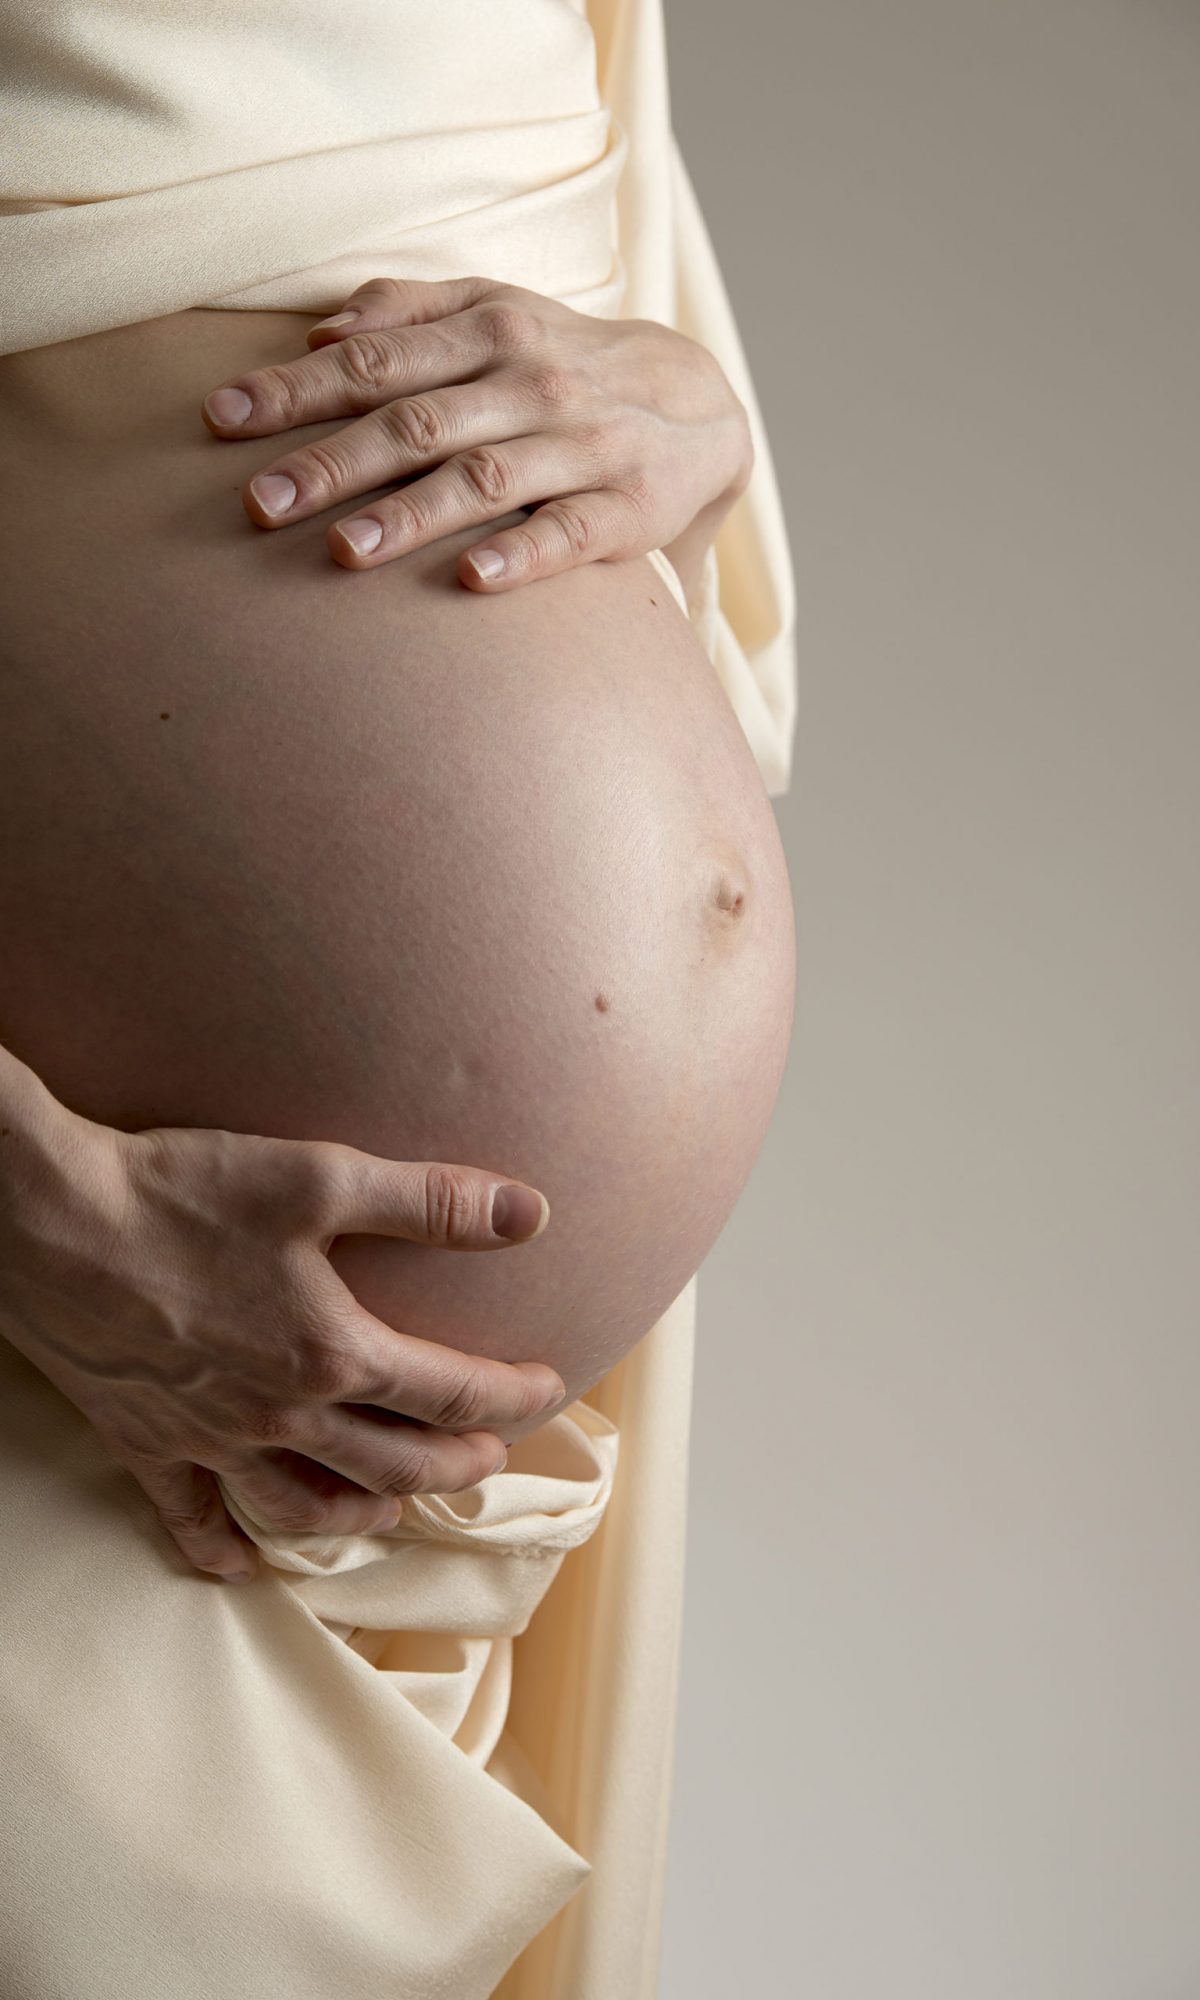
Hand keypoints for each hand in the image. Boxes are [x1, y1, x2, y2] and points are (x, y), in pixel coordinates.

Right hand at [0, 1066, 564, 1584]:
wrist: (48, 1218)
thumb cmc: (182, 1191)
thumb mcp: (322, 1178)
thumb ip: (432, 1202)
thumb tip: (530, 1212)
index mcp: (332, 1352)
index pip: (451, 1392)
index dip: (512, 1395)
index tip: (547, 1386)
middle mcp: (278, 1414)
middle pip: (392, 1462)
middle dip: (455, 1466)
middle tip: (488, 1459)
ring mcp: (208, 1438)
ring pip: (302, 1507)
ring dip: (360, 1513)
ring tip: (390, 1507)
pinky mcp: (143, 1442)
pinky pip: (190, 1520)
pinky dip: (223, 1550)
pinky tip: (243, 1565)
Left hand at [200, 275, 752, 594]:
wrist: (701, 408)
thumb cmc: (569, 362)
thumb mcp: (499, 311)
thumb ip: (411, 309)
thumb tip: (323, 327)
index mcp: (488, 332)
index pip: (375, 361)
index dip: (295, 389)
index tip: (222, 420)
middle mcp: (530, 383)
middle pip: (416, 422)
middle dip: (331, 462)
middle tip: (259, 503)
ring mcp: (580, 447)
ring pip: (484, 478)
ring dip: (411, 515)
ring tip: (344, 552)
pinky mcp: (626, 509)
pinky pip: (569, 534)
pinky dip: (521, 555)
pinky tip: (471, 581)